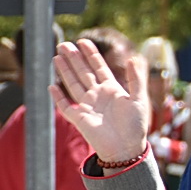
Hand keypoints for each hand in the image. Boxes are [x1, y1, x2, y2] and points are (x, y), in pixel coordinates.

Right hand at [50, 39, 150, 163]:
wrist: (127, 148)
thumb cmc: (135, 126)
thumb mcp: (139, 100)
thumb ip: (136, 80)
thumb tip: (133, 59)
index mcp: (112, 90)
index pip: (98, 68)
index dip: (91, 54)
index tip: (83, 41)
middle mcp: (97, 95)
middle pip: (83, 73)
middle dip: (74, 58)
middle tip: (63, 44)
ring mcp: (87, 106)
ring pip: (72, 84)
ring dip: (65, 71)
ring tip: (57, 57)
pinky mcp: (79, 118)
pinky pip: (65, 106)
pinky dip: (58, 97)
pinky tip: (52, 86)